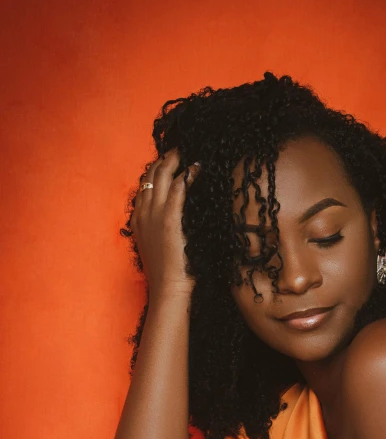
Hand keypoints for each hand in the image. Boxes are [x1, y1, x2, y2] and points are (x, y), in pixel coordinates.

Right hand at [130, 148, 199, 295]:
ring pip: (161, 176)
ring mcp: (154, 215)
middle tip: (178, 149)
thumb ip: (162, 230)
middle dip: (164, 159)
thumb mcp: (159, 247)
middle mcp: (142, 214)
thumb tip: (176, 222)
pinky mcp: (169, 219)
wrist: (168, 289)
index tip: (166, 162)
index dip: (154, 171)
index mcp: (137, 221)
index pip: (143, 187)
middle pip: (150, 176)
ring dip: (174, 161)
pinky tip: (196, 168)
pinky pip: (178, 188)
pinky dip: (187, 175)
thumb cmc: (169, 274)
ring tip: (186, 152)